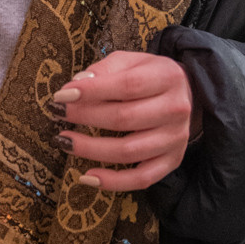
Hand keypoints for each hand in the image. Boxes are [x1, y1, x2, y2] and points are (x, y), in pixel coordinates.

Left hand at [52, 49, 197, 191]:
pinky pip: (142, 179)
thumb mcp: (130, 61)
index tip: (61, 96)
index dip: (92, 92)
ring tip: (65, 141)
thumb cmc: (149, 76)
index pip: (127, 86)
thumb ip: (104, 70)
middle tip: (58, 114)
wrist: (185, 95)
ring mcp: (175, 138)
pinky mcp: (172, 161)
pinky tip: (87, 176)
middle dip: (86, 117)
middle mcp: (176, 109)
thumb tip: (76, 85)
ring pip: (129, 151)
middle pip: (125, 118)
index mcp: (167, 77)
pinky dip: (113, 182)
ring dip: (91, 150)